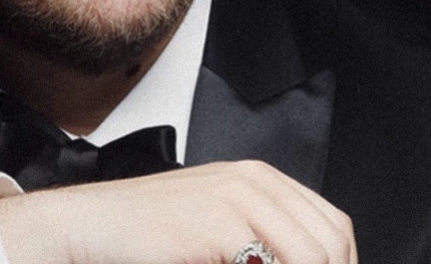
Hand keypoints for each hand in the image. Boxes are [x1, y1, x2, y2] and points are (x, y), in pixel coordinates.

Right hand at [0, 160, 356, 263]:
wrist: (100, 223)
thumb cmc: (153, 225)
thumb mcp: (220, 215)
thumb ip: (265, 233)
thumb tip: (315, 260)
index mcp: (258, 176)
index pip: (333, 226)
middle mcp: (253, 180)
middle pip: (330, 244)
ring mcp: (236, 199)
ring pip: (310, 256)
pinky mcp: (218, 224)